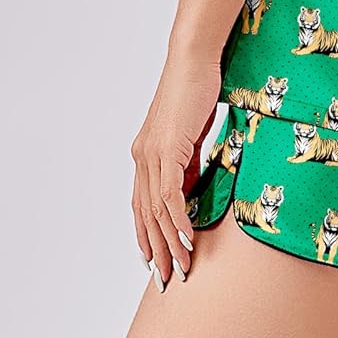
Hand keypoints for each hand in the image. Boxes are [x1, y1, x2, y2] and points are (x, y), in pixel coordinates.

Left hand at [130, 49, 221, 290]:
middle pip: (144, 215)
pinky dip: (179, 221)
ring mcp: (151, 154)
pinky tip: (188, 238)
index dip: (146, 235)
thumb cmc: (196, 88)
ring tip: (182, 267)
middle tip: (167, 279)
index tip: (156, 260)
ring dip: (169, 243)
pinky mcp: (167, 150)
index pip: (141, 205)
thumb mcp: (191, 132)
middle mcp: (142, 157)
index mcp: (144, 153)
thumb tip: (192, 186)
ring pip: (156, 211)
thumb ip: (187, 160)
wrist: (193, 59)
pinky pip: (170, 196)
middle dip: (156, 250)